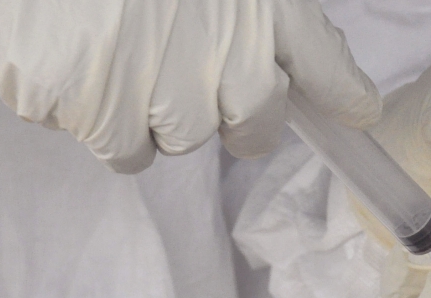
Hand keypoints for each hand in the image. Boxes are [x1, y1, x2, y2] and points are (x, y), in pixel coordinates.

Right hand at [0, 0, 380, 171]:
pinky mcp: (108, 118)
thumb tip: (268, 64)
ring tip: (104, 50)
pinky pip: (124, 151)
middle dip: (234, 115)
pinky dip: (99, 123)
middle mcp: (224, 47)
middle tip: (185, 78)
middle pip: (257, 122)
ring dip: (150, 111)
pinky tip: (71, 70)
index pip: (319, 57)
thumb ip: (230, 9)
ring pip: (183, 139)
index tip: (358, 113)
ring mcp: (167, 88)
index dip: (342, 91)